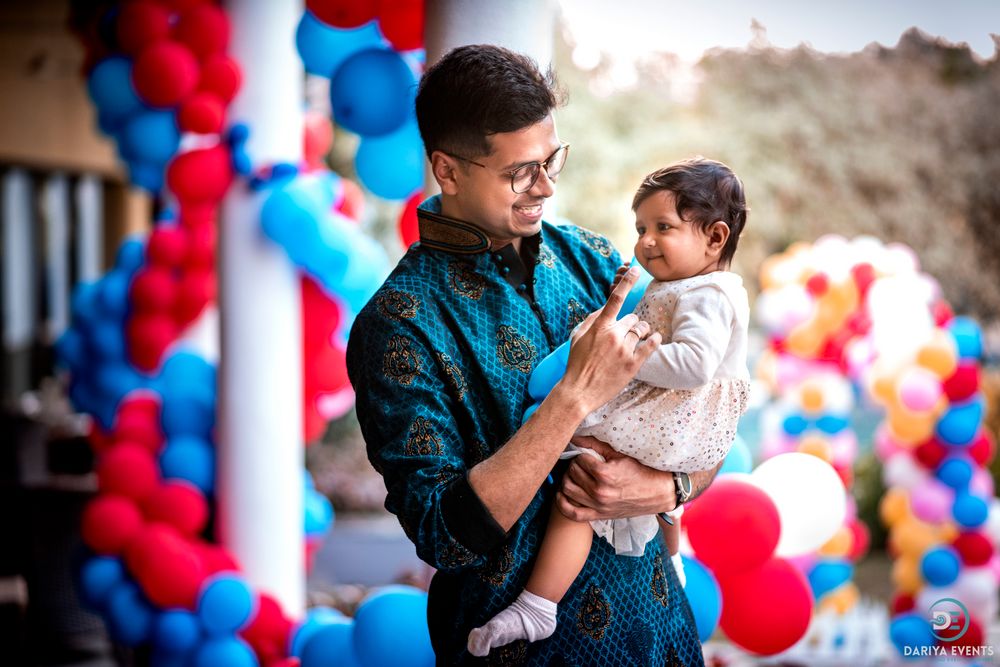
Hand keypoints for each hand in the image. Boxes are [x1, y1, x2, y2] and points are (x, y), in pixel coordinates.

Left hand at [555, 436, 675, 521]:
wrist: (658, 493)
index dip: (581, 454)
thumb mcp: (619, 454)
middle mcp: (599, 492)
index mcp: (605, 474)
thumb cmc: (641, 471)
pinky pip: (572, 513)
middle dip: (573, 464)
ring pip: (567, 489)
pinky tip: (562, 493)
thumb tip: (574, 436)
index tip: (585, 453)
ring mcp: (598, 506)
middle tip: (580, 462)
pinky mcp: (599, 516)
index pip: (579, 459)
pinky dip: (562, 503)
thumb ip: (595, 444)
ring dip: (567, 479)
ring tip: (574, 474)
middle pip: (571, 473)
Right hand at [558, 267, 660, 415]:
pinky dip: (654, 340)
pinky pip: (650, 345)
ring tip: (638, 337)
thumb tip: (605, 308)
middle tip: (627, 332)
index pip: (615, 298)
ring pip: (641, 330)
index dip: (626, 281)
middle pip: (633, 318)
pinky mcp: (633, 364)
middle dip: (631, 323)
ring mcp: (624, 349)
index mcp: (599, 326)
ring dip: (641, 331)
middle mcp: (613, 335)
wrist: (579, 391)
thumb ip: (592, 320)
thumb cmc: (577, 363)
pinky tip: (654, 338)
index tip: (634, 269)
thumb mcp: (578, 336)